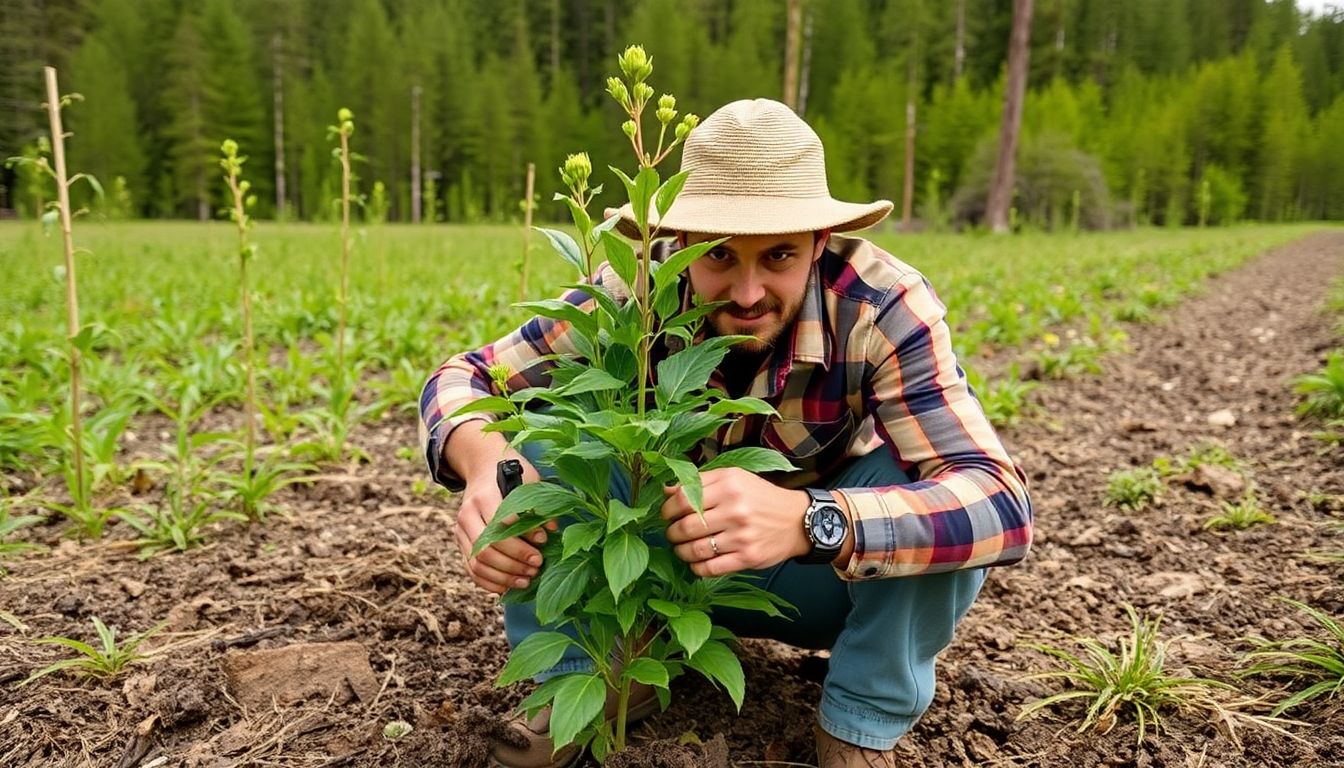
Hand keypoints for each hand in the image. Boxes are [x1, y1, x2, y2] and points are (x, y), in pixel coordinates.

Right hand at [453, 454, 554, 593]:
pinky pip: (472, 571)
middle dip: (515, 562)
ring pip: (478, 563)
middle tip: (538, 565)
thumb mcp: (529, 481)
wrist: (483, 468)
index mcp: (483, 496)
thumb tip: (550, 531)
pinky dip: (490, 583)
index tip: (544, 542)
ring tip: (528, 579)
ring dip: (505, 576)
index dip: (523, 539)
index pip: (500, 524)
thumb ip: (538, 505)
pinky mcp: (461, 544)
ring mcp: (460, 531)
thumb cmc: (512, 474)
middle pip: (488, 548)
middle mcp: (466, 515)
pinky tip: (509, 587)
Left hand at [661, 467, 810, 576]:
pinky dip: (696, 568)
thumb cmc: (760, 497)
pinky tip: (696, 562)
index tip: (667, 515)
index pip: (683, 499)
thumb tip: (666, 489)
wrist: (797, 520)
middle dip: (672, 533)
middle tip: (673, 533)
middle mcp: (735, 510)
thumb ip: (700, 481)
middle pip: (686, 527)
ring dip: (681, 552)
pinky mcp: (748, 557)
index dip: (667, 510)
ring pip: (695, 550)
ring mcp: (742, 536)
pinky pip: (710, 568)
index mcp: (729, 486)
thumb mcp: (734, 478)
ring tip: (682, 548)